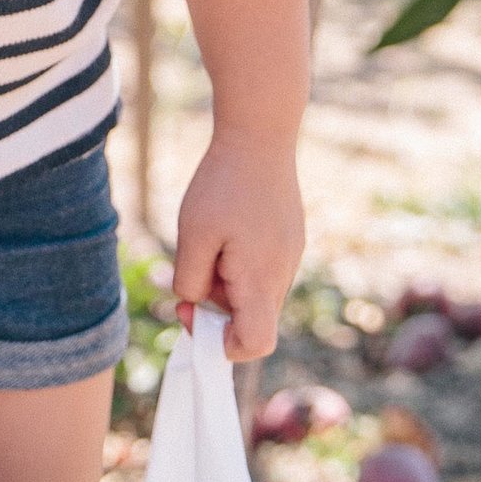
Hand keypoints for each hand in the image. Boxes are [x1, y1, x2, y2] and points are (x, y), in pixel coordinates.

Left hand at [171, 129, 304, 362]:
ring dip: (226, 283)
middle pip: (250, 319)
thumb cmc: (223, 185)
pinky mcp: (290, 241)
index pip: (256, 345)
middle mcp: (282, 275)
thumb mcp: (193, 234)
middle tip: (191, 269)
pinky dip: (238, 265)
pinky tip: (226, 228)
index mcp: (261, 280)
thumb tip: (195, 302)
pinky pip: (262, 271)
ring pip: (254, 293)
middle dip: (215, 307)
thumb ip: (191, 280)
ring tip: (209, 240)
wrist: (260, 136)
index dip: (222, 345)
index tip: (192, 312)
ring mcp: (290, 257)